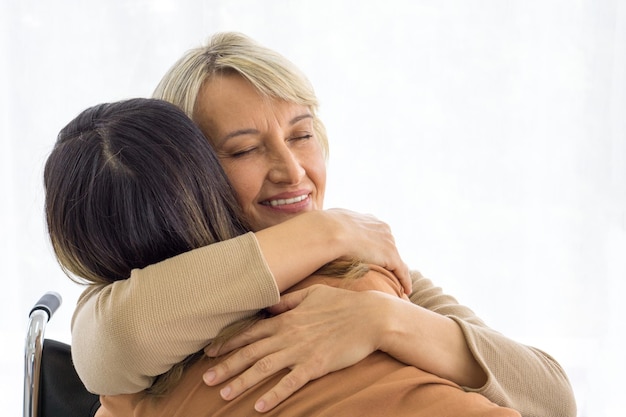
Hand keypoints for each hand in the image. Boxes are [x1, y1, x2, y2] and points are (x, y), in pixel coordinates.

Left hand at [203, 285, 391, 412]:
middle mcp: (289, 334)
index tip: (211, 352)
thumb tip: (271, 306)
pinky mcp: (316, 365)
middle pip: (251, 352)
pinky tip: (260, 407)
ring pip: (265, 368)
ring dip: (242, 382)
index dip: (229, 343)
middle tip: (206, 379)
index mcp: (286, 318)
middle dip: (227, 366)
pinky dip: (274, 395)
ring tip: (224, 394)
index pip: (251, 332)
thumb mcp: (313, 293)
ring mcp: (301, 351)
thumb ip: (289, 301)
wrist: (371, 316)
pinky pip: (291, 383)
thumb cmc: (343, 303)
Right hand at [325, 209, 411, 293]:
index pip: (378, 234)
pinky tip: (406, 291)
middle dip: (389, 259)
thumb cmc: (325, 227)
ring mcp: (388, 242)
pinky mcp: (391, 256)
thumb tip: (324, 230)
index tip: (377, 256)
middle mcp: (383, 229)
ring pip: (397, 260)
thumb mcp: (332, 221)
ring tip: (398, 286)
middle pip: (390, 247)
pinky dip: (404, 281)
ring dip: (397, 272)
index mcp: (369, 220)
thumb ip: (335, 226)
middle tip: (388, 274)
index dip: (378, 247)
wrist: (329, 231)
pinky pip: (402, 271)